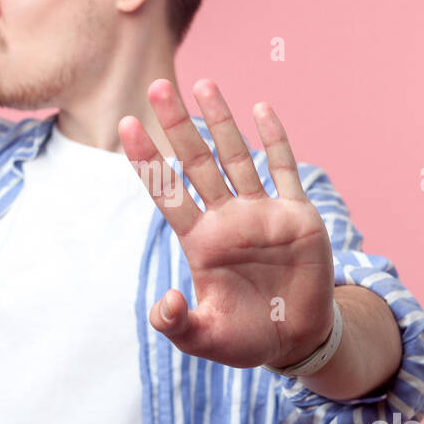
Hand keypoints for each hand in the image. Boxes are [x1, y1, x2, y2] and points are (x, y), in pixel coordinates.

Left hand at [117, 79, 335, 368]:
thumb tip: (163, 301)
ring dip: (220, 121)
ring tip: (204, 83)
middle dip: (177, 125)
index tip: (126, 126)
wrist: (295, 340)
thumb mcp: (204, 338)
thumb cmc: (245, 338)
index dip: (148, 160)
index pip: (167, 192)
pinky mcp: (297, 216)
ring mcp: (262, 212)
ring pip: (236, 156)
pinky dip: (274, 140)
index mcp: (200, 241)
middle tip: (157, 86)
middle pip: (197, 162)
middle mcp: (227, 218)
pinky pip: (284, 170)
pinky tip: (261, 109)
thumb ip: (177, 324)